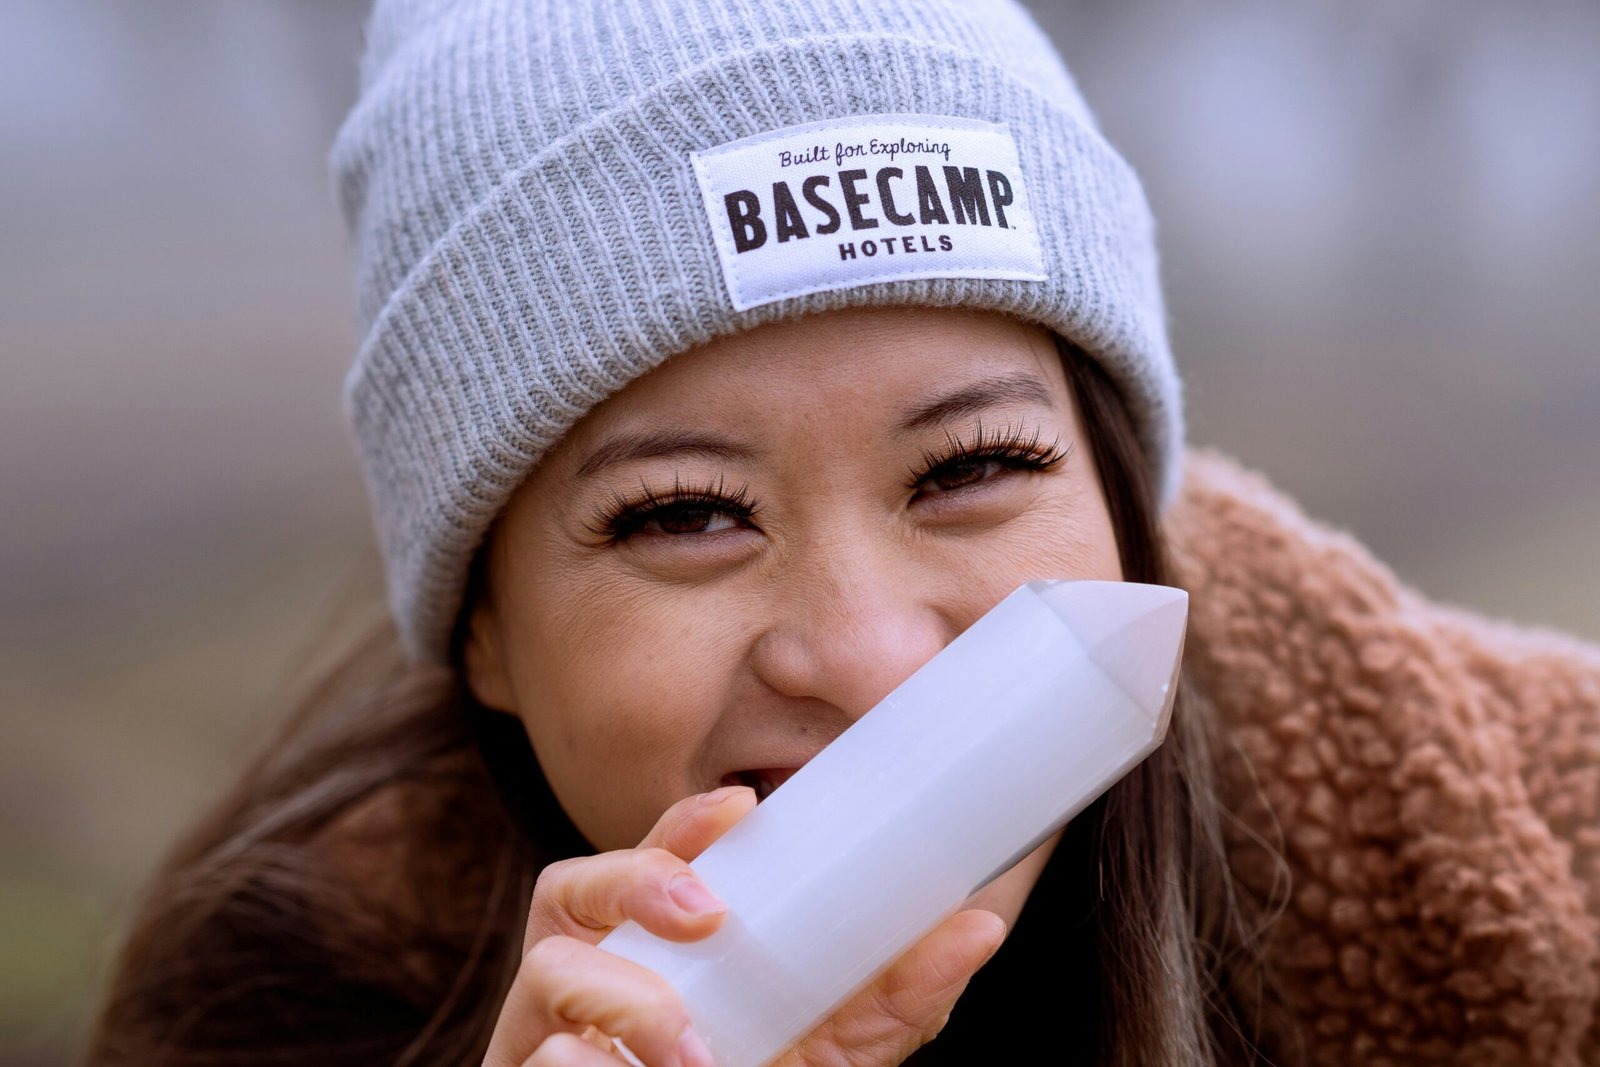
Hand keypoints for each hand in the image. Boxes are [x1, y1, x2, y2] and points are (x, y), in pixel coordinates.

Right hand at [481, 785, 1006, 1066]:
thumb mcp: (835, 1044)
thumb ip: (896, 995)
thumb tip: (979, 927)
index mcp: (652, 937)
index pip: (655, 853)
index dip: (687, 821)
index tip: (743, 805)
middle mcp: (590, 965)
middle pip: (574, 884)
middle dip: (638, 878)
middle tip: (707, 910)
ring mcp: (546, 1026)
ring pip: (547, 969)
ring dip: (622, 996)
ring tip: (688, 1047)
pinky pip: (534, 1055)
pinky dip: (573, 1061)